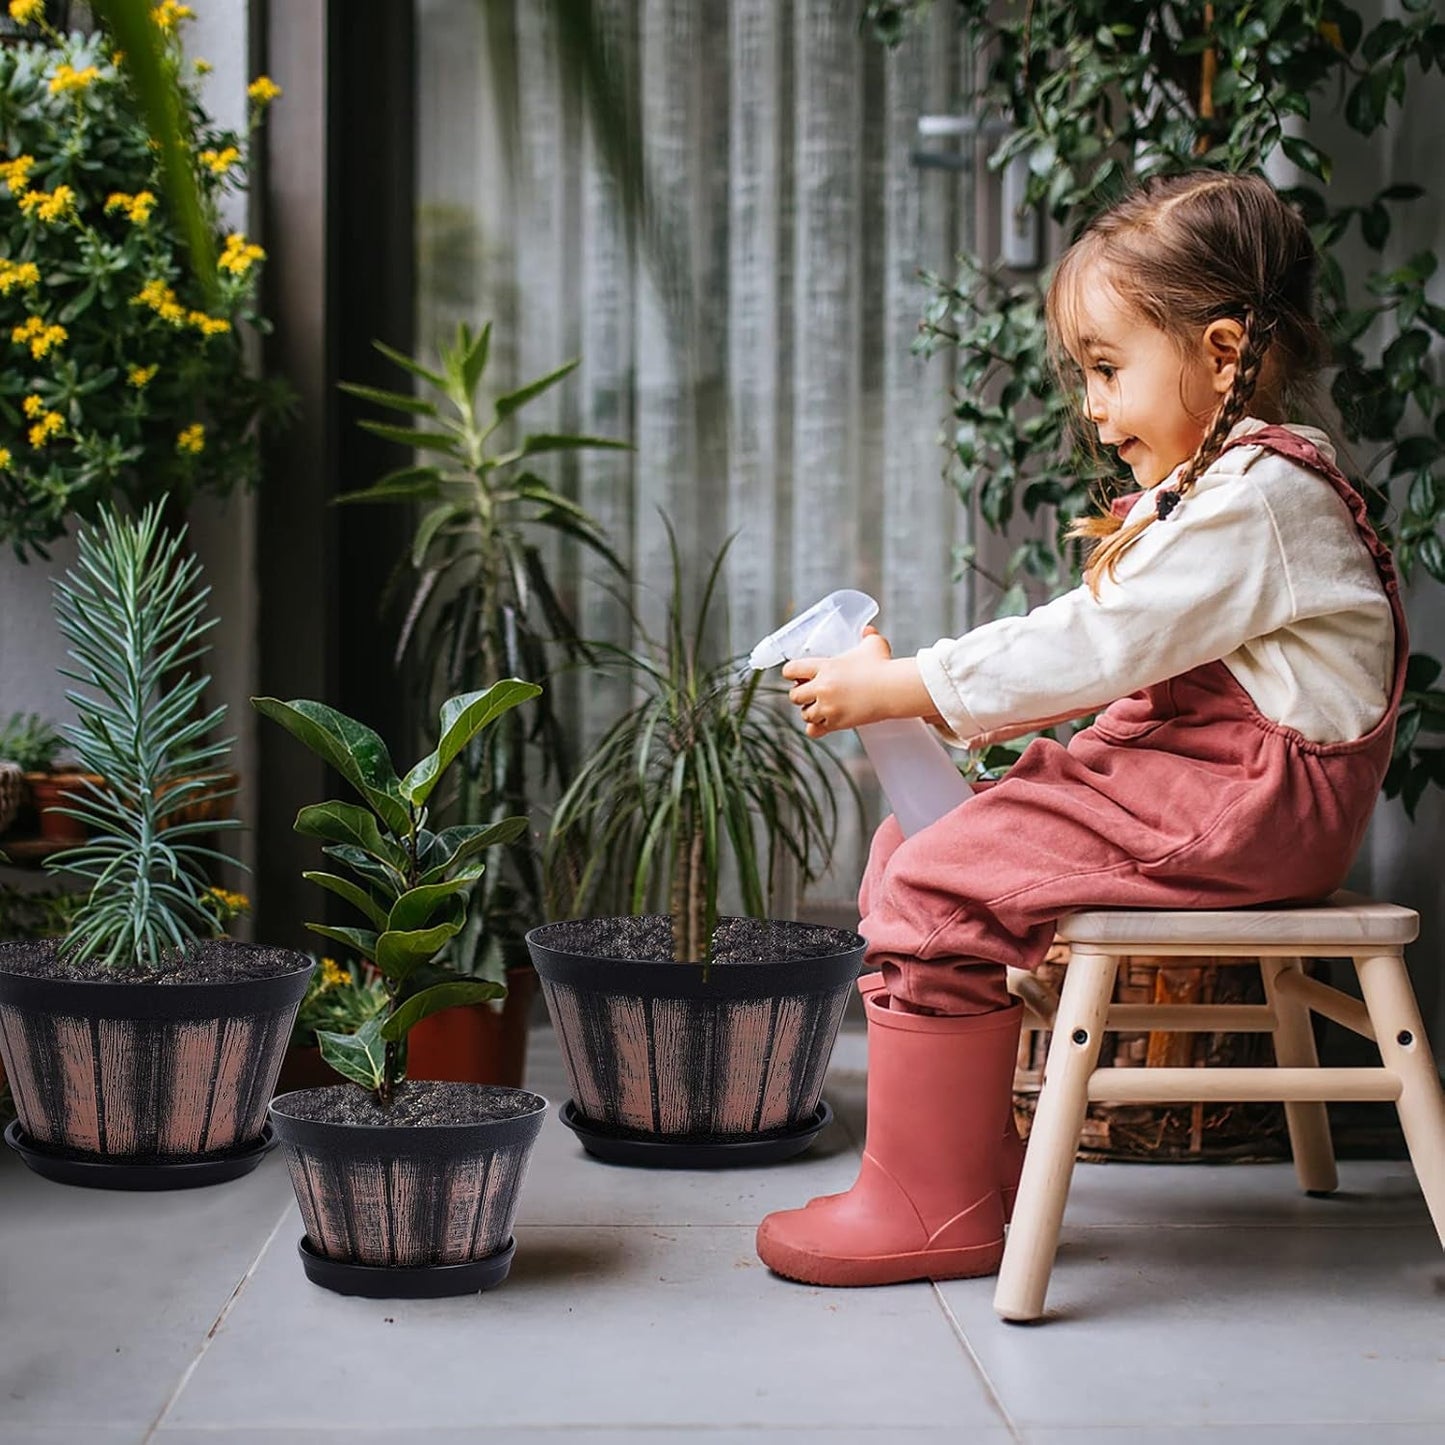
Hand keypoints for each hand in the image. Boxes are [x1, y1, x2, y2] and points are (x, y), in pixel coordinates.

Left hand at [782, 627, 929, 738]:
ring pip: (804, 714)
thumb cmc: (884, 666)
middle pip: (794, 695)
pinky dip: (817, 728)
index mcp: (825, 667)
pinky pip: (814, 731)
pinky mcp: (837, 722)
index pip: (791, 670)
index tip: (796, 676)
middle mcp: (822, 687)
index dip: (791, 673)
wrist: (894, 689)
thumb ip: (867, 635)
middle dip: (801, 694)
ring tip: (821, 707)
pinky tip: (824, 722)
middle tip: (811, 693)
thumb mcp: (874, 644)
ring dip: (810, 711)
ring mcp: (828, 707)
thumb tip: (867, 629)